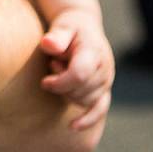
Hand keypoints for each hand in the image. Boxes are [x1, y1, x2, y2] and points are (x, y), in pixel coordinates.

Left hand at [40, 11, 113, 131]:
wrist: (84, 26)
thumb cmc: (70, 26)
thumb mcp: (62, 26)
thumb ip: (56, 36)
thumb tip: (48, 44)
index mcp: (94, 51)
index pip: (80, 75)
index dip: (60, 82)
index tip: (45, 82)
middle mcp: (105, 67)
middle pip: (81, 91)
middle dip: (62, 85)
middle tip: (54, 65)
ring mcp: (106, 80)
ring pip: (85, 100)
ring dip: (68, 92)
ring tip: (62, 71)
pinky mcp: (104, 89)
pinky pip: (100, 109)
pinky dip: (88, 119)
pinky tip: (73, 125)